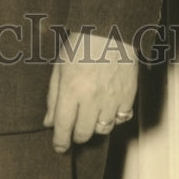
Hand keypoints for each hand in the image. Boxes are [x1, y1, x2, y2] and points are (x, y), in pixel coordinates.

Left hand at [43, 30, 137, 152]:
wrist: (111, 31)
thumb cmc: (81, 46)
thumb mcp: (59, 67)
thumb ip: (53, 97)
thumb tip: (49, 122)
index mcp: (71, 90)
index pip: (63, 127)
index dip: (60, 142)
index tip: (59, 148)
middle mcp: (92, 98)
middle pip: (83, 133)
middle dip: (76, 136)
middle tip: (72, 130)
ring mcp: (112, 99)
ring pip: (102, 129)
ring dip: (93, 127)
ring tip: (89, 115)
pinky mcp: (129, 97)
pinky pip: (121, 119)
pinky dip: (113, 119)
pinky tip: (107, 109)